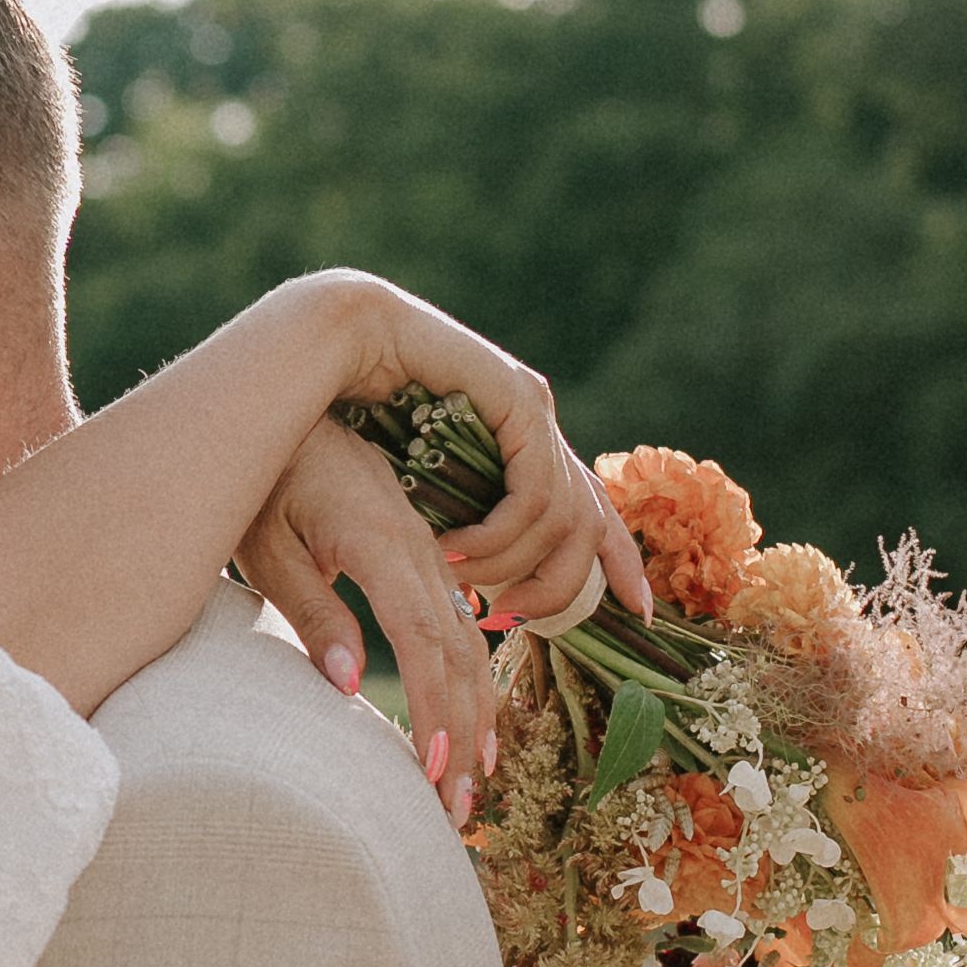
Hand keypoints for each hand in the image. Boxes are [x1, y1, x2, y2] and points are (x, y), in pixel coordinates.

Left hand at [235, 421, 502, 823]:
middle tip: (454, 814)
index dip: (431, 708)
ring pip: (469, 646)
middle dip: (460, 737)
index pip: (421, 639)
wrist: (287, 414)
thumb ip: (310, 610)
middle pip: (458, 655)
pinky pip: (461, 629)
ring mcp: (430, 555)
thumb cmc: (260, 483)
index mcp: (381, 540)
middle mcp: (419, 549)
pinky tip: (472, 731)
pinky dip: (471, 686)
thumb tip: (348, 685)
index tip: (428, 771)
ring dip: (474, 721)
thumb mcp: (267, 546)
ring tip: (470, 790)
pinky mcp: (427, 562)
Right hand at [278, 270, 648, 632]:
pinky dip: (502, 533)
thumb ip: (451, 535)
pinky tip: (455, 548)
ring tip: (460, 582)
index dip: (620, 560)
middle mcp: (536, 426)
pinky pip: (538, 490)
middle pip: (592, 523)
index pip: (592, 510)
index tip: (640, 609)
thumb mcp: (412, 500)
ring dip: (511, 565)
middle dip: (565, 586)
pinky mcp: (516, 396)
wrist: (326, 349)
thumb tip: (470, 600)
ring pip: (566, 517)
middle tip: (507, 617)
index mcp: (519, 446)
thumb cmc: (348, 426)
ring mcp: (531, 407)